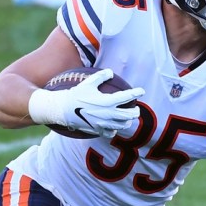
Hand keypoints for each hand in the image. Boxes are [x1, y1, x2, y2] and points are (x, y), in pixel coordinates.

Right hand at [29, 69, 144, 137]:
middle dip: (135, 111)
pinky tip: (113, 126)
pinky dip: (114, 130)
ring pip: (122, 125)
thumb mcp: (88, 82)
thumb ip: (101, 76)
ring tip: (127, 118)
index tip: (142, 91)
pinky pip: (111, 133)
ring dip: (126, 121)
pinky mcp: (97, 130)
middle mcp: (108, 114)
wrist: (63, 110)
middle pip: (129, 115)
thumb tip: (110, 72)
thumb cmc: (76, 94)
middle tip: (135, 108)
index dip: (136, 93)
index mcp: (107, 101)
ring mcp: (103, 124)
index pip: (127, 97)